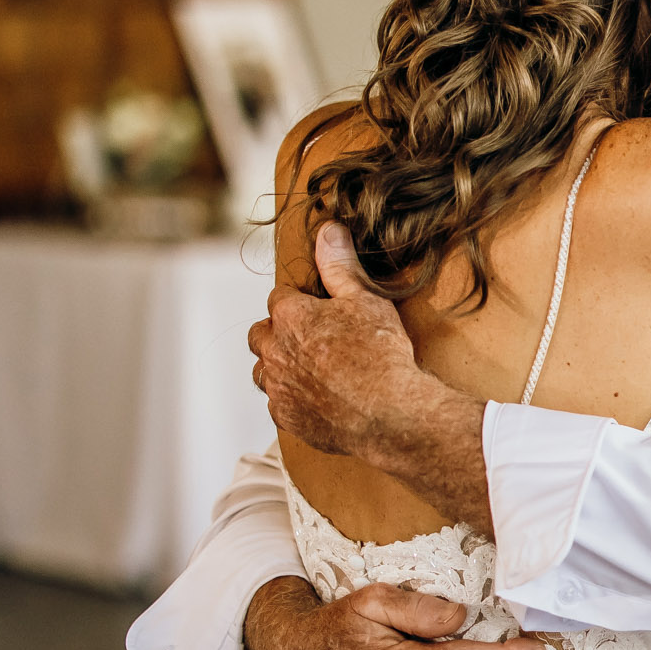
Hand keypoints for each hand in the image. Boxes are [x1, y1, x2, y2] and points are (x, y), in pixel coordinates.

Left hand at [250, 224, 431, 458]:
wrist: (391, 413)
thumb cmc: (381, 354)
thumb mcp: (366, 299)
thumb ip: (340, 266)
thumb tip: (328, 230)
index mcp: (290, 317)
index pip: (278, 298)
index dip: (298, 302)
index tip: (317, 309)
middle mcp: (275, 351)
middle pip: (259, 335)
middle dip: (277, 333)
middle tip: (309, 338)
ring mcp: (278, 388)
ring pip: (263, 372)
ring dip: (279, 367)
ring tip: (310, 369)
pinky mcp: (288, 418)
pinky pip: (278, 404)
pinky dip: (292, 399)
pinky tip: (317, 399)